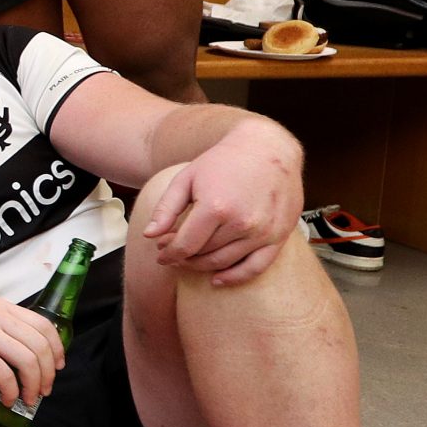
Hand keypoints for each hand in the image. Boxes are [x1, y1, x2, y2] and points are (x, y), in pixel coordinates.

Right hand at [0, 300, 63, 408]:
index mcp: (1, 307)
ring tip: (28, 399)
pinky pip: (5, 374)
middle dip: (47, 372)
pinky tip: (8, 400)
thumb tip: (45, 359)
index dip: (57, 348)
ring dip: (32, 385)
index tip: (58, 367)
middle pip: (39, 344)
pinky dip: (11, 392)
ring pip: (27, 360)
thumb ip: (10, 336)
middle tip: (43, 391)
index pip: (44, 324)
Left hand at [141, 123, 301, 284]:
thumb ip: (166, 208)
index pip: (185, 245)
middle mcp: (241, 223)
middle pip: (203, 254)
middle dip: (183, 256)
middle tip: (174, 251)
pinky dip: (235, 277)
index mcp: (216, 207)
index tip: (161, 253)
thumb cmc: (223, 160)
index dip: (169, 253)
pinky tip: (218, 279)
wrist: (268, 148)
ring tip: (191, 259)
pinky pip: (255, 267)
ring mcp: (262, 232)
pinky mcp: (278, 236)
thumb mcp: (187, 178)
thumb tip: (149, 235)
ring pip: (224, 262)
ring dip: (203, 265)